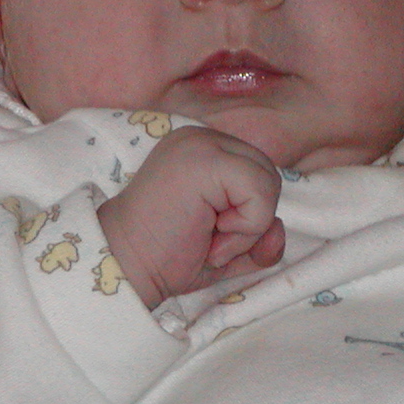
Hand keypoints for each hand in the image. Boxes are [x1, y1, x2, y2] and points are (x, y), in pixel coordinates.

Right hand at [96, 126, 286, 309]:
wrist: (123, 266)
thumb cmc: (166, 257)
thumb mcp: (227, 248)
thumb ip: (260, 237)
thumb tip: (280, 230)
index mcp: (203, 149)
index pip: (259, 174)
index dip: (249, 215)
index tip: (209, 235)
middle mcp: (202, 137)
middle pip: (268, 174)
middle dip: (252, 220)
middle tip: (210, 240)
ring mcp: (202, 143)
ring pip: (268, 181)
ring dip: (248, 227)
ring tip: (208, 238)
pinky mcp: (205, 159)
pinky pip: (260, 192)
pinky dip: (246, 227)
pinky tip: (209, 235)